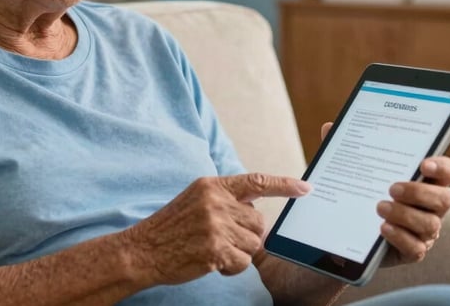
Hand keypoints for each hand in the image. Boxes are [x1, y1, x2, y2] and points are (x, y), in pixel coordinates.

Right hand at [121, 173, 310, 286]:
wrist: (143, 249)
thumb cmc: (172, 227)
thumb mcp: (196, 200)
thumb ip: (225, 200)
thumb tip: (256, 211)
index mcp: (212, 186)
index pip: (256, 181)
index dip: (284, 185)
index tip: (306, 188)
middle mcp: (216, 202)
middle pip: (258, 221)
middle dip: (246, 235)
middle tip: (220, 238)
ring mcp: (215, 225)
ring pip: (253, 244)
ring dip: (238, 252)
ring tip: (212, 249)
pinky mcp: (215, 249)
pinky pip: (242, 262)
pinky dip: (231, 267)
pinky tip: (211, 262)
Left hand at [319, 122, 449, 267]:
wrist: (348, 231)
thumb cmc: (361, 192)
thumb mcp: (353, 171)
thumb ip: (346, 149)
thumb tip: (329, 127)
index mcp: (424, 181)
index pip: (448, 171)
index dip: (442, 167)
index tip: (424, 164)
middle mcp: (431, 206)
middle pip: (445, 199)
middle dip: (419, 193)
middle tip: (392, 188)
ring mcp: (424, 230)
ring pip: (430, 224)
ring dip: (405, 215)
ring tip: (379, 207)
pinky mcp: (412, 251)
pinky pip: (416, 248)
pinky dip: (400, 237)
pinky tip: (382, 228)